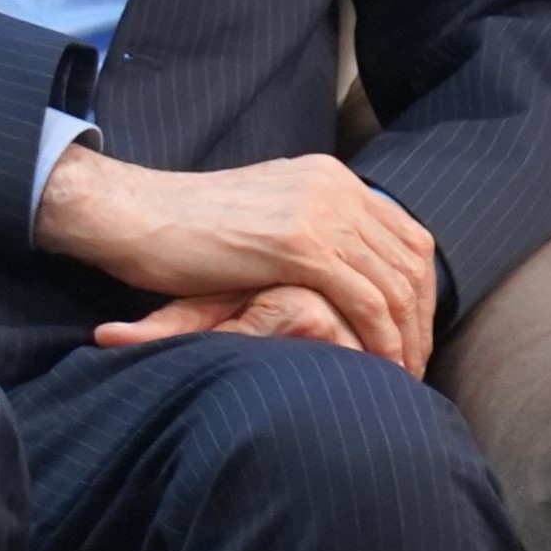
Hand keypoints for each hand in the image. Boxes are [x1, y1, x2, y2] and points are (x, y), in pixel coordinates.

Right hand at [40, 146, 439, 370]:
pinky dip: (382, 340)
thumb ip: (300, 223)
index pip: (404, 235)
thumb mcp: (257, 212)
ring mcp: (319, 213)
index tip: (412, 330)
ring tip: (402, 374)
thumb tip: (328, 254)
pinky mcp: (301, 244)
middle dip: (421, 318)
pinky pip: (367, 301)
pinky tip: (379, 367)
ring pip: (394, 285)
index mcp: (328, 176)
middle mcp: (334, 187)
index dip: (418, 288)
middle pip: (410, 261)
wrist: (130, 213)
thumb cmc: (178, 225)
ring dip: (407, 336)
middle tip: (415, 362)